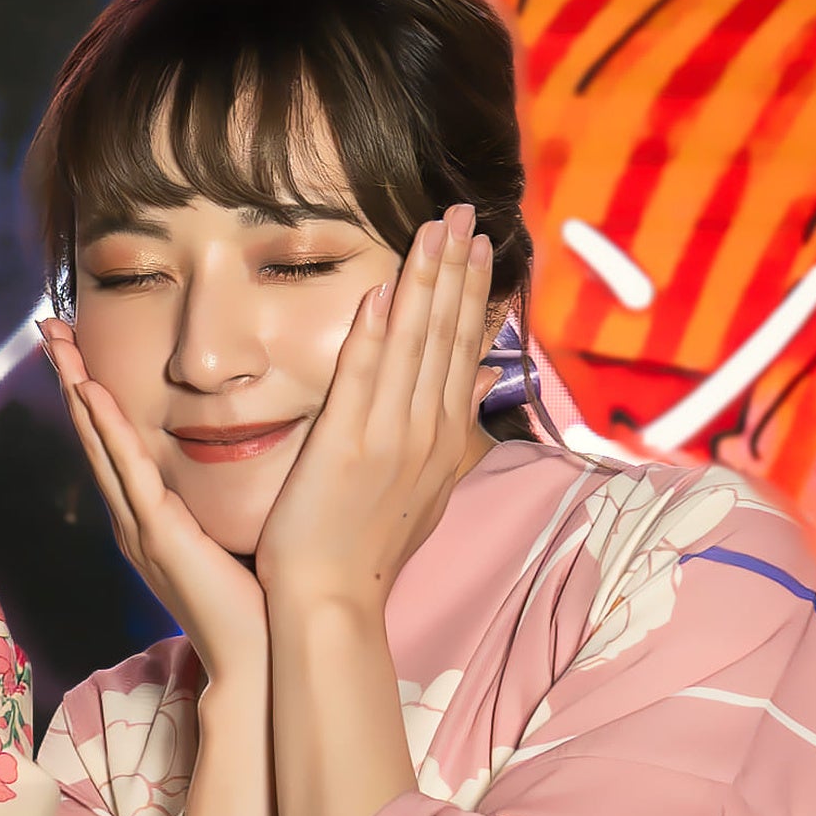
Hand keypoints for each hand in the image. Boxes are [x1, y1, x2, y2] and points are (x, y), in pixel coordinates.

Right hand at [40, 314, 267, 684]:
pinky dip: (106, 429)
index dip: (92, 391)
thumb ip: (222, 497)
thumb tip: (246, 449)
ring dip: (78, 390)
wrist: (260, 658)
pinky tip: (92, 393)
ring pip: (100, 445)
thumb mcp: (231, 532)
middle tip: (49, 327)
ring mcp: (139, 527)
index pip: (112, 442)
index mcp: (150, 517)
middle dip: (71, 377)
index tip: (79, 346)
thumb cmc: (255, 601)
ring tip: (59, 345)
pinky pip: (127, 471)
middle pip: (93, 434)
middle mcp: (133, 518)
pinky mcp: (158, 536)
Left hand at [251, 209, 502, 626]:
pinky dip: (374, 333)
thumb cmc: (366, 550)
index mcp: (443, 440)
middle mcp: (426, 432)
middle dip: (457, 268)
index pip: (464, 349)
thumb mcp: (423, 490)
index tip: (482, 244)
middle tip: (466, 211)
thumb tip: (471, 386)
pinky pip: (363, 377)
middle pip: (447, 334)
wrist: (333, 603)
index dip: (472, 292)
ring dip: (426, 281)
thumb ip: (447, 434)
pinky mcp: (347, 445)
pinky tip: (382, 289)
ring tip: (436, 227)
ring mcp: (389, 437)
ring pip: (415, 343)